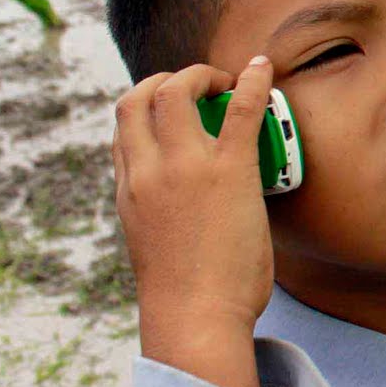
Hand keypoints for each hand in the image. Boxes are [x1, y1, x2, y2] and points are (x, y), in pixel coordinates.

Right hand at [112, 57, 275, 386]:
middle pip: (139, 98)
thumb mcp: (152, 244)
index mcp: (128, 190)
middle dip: (167, 79)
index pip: (123, 130)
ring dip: (201, 75)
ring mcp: (186, 167)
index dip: (146, 109)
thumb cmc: (183, 296)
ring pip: (177, 92)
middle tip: (202, 85)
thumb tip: (182, 212)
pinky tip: (262, 68)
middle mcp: (148, 171)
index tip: (173, 108)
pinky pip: (240, 110)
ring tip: (227, 80)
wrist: (195, 318)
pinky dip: (252, 82)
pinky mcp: (229, 171)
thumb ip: (158, 214)